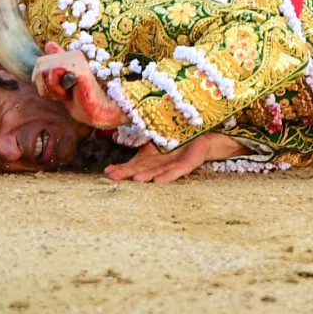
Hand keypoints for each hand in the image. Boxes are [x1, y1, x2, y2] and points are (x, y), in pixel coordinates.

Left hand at [32, 43, 126, 128]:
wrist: (97, 112)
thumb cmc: (80, 100)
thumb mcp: (63, 82)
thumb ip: (56, 65)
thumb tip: (49, 44)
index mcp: (71, 55)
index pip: (40, 62)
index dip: (42, 81)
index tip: (58, 90)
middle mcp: (74, 54)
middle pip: (39, 65)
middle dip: (44, 85)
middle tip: (62, 93)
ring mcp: (78, 60)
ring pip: (44, 70)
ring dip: (51, 89)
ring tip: (66, 93)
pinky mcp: (79, 69)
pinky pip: (53, 72)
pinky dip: (56, 87)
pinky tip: (69, 92)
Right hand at [105, 132, 249, 182]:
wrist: (205, 135)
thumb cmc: (178, 136)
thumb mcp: (156, 134)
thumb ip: (141, 135)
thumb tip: (117, 132)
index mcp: (150, 157)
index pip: (133, 163)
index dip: (121, 167)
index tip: (107, 172)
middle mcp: (159, 164)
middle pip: (141, 169)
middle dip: (128, 173)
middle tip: (113, 177)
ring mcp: (172, 165)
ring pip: (156, 171)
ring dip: (146, 175)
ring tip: (135, 179)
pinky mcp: (186, 165)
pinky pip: (176, 171)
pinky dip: (167, 176)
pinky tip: (158, 181)